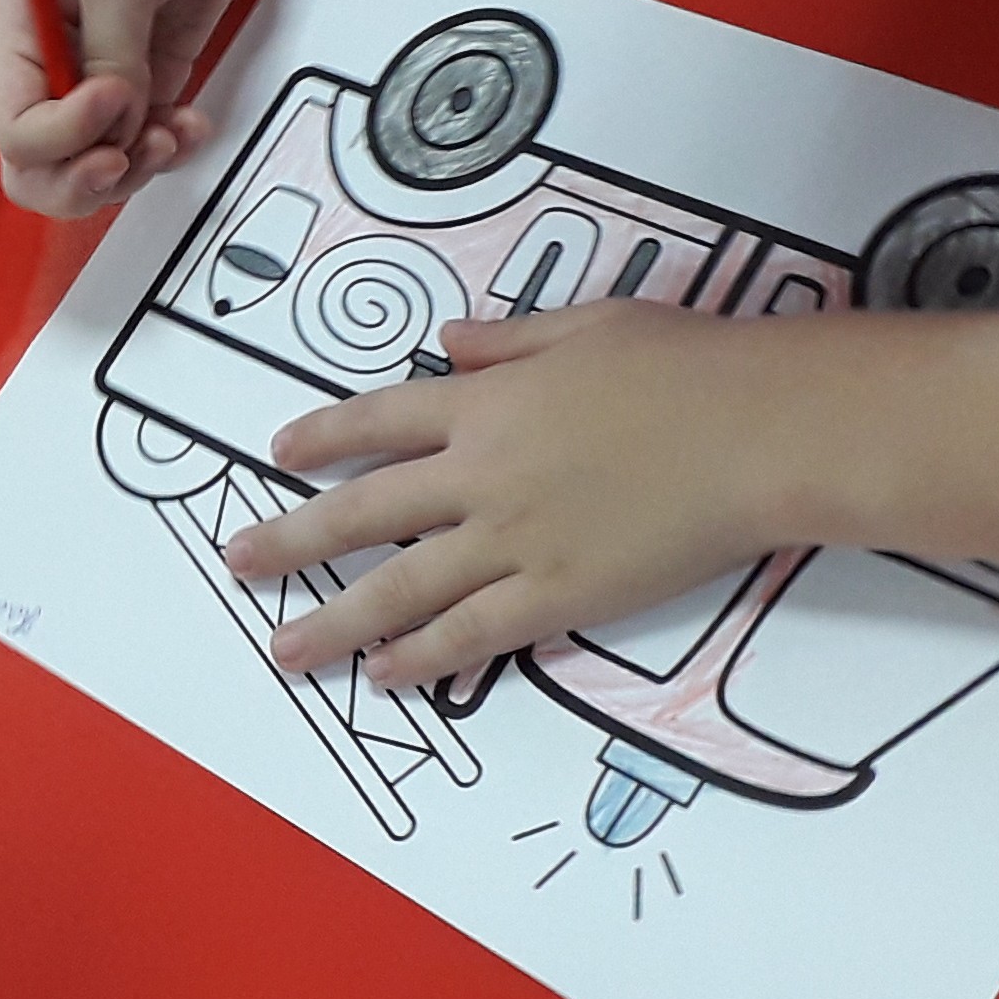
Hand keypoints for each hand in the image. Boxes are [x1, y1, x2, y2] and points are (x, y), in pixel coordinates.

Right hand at [0, 0, 266, 216]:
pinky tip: (190, 125)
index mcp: (14, 34)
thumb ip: (111, 57)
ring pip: (93, 167)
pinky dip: (166, 149)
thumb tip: (116, 128)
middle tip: (128, 155)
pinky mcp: (148, 79)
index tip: (117, 97)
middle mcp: (47, 65)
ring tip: (170, 134)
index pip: (17, 128)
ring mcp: (98, 77)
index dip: (64, 136)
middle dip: (83, 178)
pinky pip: (142, 144)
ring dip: (133, 169)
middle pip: (39, 166)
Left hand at [225, 301, 801, 683]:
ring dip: (334, 620)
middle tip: (238, 560)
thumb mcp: (590, 324)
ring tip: (284, 649)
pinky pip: (473, 633)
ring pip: (401, 586)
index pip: (381, 419)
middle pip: (364, 510)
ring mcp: (515, 539)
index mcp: (488, 401)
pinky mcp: (561, 594)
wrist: (760, 430)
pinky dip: (423, 655)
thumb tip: (450, 339)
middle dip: (293, 538)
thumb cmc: (691, 366)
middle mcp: (482, 472)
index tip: (281, 451)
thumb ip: (510, 337)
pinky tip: (383, 674)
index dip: (325, 435)